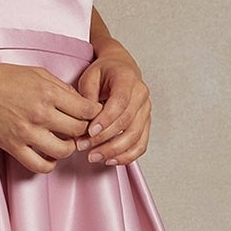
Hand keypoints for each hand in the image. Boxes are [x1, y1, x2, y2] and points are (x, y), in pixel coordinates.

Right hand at [0, 59, 104, 173]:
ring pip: (63, 151)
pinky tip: (48, 155)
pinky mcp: (13, 146)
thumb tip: (81, 103)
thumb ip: (61, 88)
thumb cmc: (3, 78)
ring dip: (68, 148)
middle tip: (79, 130)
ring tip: (63, 142)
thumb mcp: (37, 73)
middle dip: (83, 131)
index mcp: (48, 93)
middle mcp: (40, 113)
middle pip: (78, 131)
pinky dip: (49, 164)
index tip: (91, 116)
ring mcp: (26, 132)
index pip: (87, 110)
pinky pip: (40, 166)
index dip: (94, 114)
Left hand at [73, 45, 150, 164]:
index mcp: (128, 78)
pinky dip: (127, 156)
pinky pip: (141, 144)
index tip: (89, 132)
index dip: (105, 119)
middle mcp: (141, 94)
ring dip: (114, 151)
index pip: (120, 102)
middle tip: (84, 147)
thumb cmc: (103, 73)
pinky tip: (110, 160)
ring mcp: (146, 110)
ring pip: (135, 136)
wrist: (120, 69)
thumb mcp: (89, 76)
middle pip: (127, 122)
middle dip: (104, 138)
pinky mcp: (146, 124)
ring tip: (94, 157)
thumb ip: (87, 95)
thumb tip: (84, 119)